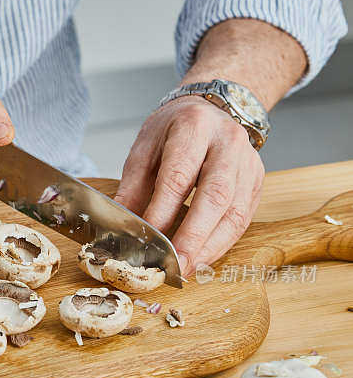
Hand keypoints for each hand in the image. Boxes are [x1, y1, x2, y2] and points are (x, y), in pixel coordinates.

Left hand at [115, 96, 264, 276]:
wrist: (213, 108)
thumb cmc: (175, 129)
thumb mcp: (146, 147)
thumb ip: (134, 187)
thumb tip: (121, 228)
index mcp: (194, 127)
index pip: (178, 176)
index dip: (163, 212)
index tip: (147, 240)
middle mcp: (228, 143)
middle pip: (214, 196)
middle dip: (193, 236)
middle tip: (175, 266)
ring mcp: (248, 163)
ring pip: (234, 212)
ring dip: (210, 246)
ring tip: (188, 269)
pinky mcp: (257, 182)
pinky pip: (242, 219)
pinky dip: (221, 243)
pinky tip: (203, 258)